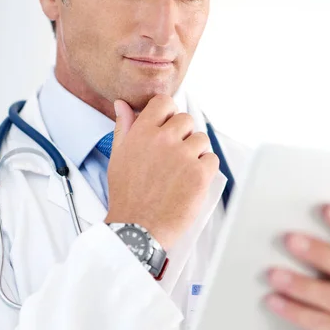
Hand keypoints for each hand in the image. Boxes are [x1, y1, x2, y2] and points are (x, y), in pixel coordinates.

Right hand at [105, 95, 218, 248]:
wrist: (138, 227)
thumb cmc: (127, 196)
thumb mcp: (118, 156)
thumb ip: (123, 127)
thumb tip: (123, 105)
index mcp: (142, 132)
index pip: (164, 102)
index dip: (168, 113)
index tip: (168, 126)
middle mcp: (164, 140)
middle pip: (186, 120)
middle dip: (183, 134)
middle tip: (174, 155)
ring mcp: (184, 156)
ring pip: (201, 139)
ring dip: (195, 152)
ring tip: (181, 171)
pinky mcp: (200, 174)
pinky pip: (212, 159)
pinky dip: (205, 169)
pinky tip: (190, 181)